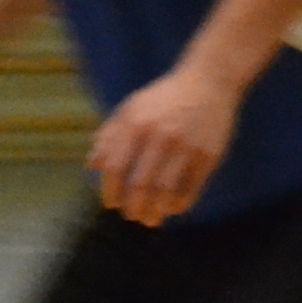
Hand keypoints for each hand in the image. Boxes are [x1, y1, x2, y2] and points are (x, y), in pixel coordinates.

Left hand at [90, 64, 238, 227]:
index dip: (110, 190)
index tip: (110, 203)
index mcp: (135, 125)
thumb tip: (92, 166)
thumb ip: (109, 137)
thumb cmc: (162, 99)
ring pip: (166, 190)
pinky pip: (192, 187)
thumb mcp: (130, 109)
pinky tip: (172, 208)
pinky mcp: (208, 155)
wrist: (208, 83)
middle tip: (131, 216)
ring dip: (156, 210)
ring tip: (150, 219)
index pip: (116, 167)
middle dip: (133, 206)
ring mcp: (186, 147)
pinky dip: (180, 203)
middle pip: (141, 184)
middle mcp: (159, 136)